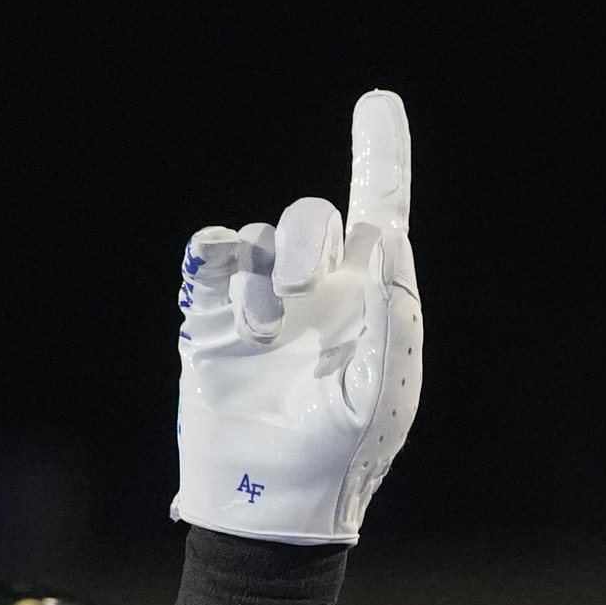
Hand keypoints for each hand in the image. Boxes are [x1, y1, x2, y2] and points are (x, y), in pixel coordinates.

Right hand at [172, 88, 423, 542]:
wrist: (269, 503)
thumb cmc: (341, 456)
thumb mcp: (381, 393)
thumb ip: (393, 314)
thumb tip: (387, 234)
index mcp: (372, 303)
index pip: (380, 213)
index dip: (380, 154)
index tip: (378, 102)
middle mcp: (320, 291)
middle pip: (313, 217)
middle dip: (305, 236)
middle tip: (300, 287)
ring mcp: (264, 300)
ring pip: (258, 235)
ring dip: (262, 275)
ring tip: (264, 334)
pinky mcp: (212, 313)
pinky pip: (213, 252)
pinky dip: (221, 270)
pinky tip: (235, 318)